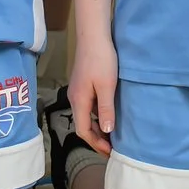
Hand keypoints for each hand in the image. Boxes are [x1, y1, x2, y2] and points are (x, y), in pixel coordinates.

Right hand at [69, 35, 117, 153]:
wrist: (93, 36)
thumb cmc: (101, 60)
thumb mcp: (107, 86)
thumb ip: (106, 109)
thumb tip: (107, 131)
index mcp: (79, 101)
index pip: (83, 130)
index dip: (96, 144)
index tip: (110, 152)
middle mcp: (75, 98)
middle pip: (82, 125)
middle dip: (96, 139)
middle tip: (113, 148)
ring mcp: (77, 91)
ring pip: (85, 116)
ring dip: (97, 128)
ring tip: (112, 136)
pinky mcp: (82, 84)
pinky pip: (88, 107)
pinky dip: (97, 116)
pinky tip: (108, 115)